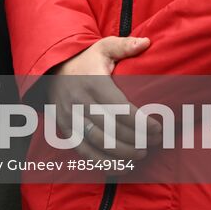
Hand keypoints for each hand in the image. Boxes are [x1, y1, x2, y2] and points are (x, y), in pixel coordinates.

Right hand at [48, 36, 152, 159]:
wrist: (51, 70)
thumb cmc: (85, 60)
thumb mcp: (102, 47)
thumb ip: (125, 45)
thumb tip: (147, 42)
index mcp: (93, 82)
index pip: (121, 109)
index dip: (142, 124)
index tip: (158, 129)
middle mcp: (80, 101)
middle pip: (112, 129)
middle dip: (137, 140)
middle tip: (154, 143)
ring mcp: (71, 117)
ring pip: (99, 143)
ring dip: (123, 153)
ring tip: (141, 154)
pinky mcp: (65, 129)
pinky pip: (84, 152)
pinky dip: (103, 163)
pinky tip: (120, 167)